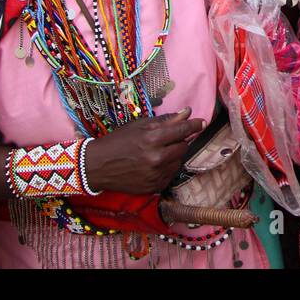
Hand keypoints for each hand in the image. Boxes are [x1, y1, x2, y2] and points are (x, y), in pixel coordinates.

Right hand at [82, 108, 204, 193]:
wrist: (97, 166)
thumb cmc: (118, 141)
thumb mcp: (139, 125)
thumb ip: (165, 121)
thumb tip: (187, 113)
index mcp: (152, 139)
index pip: (182, 131)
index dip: (194, 125)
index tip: (202, 122)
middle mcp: (156, 158)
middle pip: (183, 147)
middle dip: (180, 141)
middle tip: (168, 139)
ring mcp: (155, 175)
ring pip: (178, 161)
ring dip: (173, 155)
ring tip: (157, 152)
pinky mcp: (154, 187)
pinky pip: (171, 175)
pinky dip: (167, 168)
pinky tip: (154, 164)